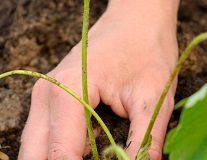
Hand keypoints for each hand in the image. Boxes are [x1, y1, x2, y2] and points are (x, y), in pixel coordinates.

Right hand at [18, 1, 178, 158]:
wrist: (138, 20)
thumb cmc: (147, 50)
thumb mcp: (152, 99)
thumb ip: (144, 142)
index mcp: (67, 91)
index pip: (60, 154)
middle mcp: (47, 93)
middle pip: (36, 154)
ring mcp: (46, 93)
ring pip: (36, 146)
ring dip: (59, 159)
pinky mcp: (55, 95)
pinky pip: (47, 133)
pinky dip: (61, 150)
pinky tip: (84, 153)